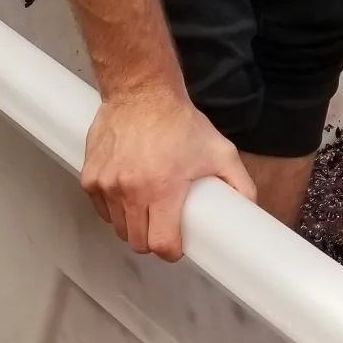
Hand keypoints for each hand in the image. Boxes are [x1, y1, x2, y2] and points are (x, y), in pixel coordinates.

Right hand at [81, 87, 256, 260]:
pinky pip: (101, 209)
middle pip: (137, 241)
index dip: (171, 250)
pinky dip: (114, 209)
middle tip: (163, 226)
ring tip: (147, 207)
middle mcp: (130, 190)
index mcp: (162, 188)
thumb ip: (241, 184)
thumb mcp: (220, 151)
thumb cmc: (179, 122)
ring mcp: (106, 184)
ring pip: (117, 227)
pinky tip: (128, 194)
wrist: (141, 92)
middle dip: (152, 240)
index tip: (177, 244)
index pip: (160, 243)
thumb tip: (252, 211)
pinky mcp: (90, 176)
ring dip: (132, 225)